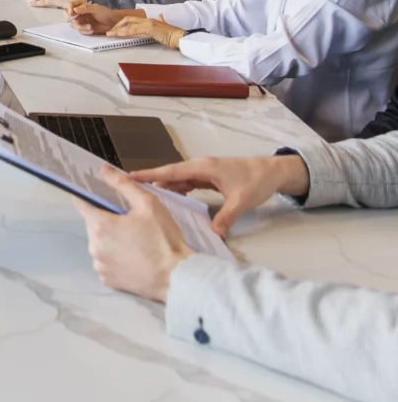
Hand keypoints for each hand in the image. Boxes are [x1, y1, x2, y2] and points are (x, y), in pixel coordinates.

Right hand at [68, 3, 143, 35]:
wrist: (114, 23)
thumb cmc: (106, 13)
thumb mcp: (96, 9)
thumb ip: (85, 8)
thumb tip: (74, 9)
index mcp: (81, 5)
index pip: (70, 6)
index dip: (69, 9)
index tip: (71, 13)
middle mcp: (80, 13)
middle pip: (69, 16)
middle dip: (74, 21)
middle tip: (78, 22)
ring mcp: (82, 21)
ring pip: (74, 25)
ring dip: (81, 27)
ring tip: (90, 27)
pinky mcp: (85, 29)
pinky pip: (80, 31)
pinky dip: (85, 31)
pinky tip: (92, 30)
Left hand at [73, 165, 192, 302]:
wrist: (178, 278)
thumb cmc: (163, 239)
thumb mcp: (148, 204)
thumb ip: (122, 184)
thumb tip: (103, 170)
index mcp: (99, 225)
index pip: (81, 203)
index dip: (87, 195)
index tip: (96, 193)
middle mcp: (93, 246)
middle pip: (93, 224)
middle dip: (106, 218)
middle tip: (129, 220)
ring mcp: (99, 265)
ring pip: (99, 243)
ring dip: (110, 238)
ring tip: (133, 240)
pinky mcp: (108, 280)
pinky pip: (105, 261)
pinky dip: (114, 256)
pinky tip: (132, 256)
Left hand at [108, 13, 185, 48]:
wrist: (180, 37)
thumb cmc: (173, 34)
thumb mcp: (165, 26)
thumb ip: (161, 21)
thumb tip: (160, 16)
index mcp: (149, 20)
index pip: (132, 20)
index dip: (123, 24)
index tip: (116, 29)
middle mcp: (147, 20)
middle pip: (128, 20)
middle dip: (117, 25)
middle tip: (110, 32)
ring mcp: (148, 23)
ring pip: (129, 25)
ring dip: (118, 29)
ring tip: (110, 34)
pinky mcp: (150, 28)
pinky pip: (134, 30)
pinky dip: (125, 32)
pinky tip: (119, 34)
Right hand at [132, 154, 309, 236]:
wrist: (272, 172)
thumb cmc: (256, 181)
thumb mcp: (241, 201)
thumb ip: (226, 217)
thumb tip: (214, 234)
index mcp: (202, 167)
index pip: (170, 171)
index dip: (149, 174)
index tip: (129, 176)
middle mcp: (199, 167)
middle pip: (169, 174)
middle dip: (150, 180)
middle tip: (129, 190)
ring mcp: (203, 171)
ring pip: (177, 179)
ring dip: (163, 186)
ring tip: (145, 197)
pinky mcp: (208, 177)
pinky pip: (186, 182)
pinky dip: (177, 189)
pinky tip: (170, 199)